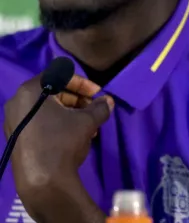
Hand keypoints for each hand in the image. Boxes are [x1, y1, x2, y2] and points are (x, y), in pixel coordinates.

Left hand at [3, 72, 113, 192]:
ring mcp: (14, 119)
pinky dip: (57, 121)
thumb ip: (99, 106)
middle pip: (53, 90)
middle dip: (77, 98)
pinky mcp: (16, 135)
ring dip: (70, 111)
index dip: (83, 83)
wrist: (43, 180)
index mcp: (31, 90)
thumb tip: (107, 101)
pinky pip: (39, 119)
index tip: (98, 93)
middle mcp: (18, 101)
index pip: (61, 74)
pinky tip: (74, 133)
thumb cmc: (63, 142)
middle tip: (94, 108)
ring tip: (88, 123)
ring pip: (47, 107)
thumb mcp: (88, 121)